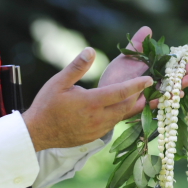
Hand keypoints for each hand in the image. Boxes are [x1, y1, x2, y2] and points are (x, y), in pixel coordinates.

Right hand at [22, 48, 152, 150]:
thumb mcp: (58, 82)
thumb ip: (77, 66)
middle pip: (126, 106)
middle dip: (139, 95)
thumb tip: (91, 50)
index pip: (121, 92)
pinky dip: (119, 116)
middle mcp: (97, 118)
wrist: (37, 133)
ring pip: (120, 117)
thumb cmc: (46, 105)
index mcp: (91, 103)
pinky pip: (112, 125)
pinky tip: (120, 109)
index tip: (149, 78)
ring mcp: (97, 130)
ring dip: (130, 107)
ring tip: (139, 96)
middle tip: (148, 85)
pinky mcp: (94, 137)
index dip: (137, 84)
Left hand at [98, 27, 187, 109]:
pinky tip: (179, 93)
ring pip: (172, 87)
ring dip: (185, 82)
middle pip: (178, 74)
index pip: (176, 61)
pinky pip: (160, 102)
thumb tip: (148, 28)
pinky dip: (169, 98)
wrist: (102, 94)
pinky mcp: (145, 104)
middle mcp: (157, 80)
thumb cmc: (115, 77)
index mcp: (155, 68)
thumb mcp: (127, 56)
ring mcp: (153, 92)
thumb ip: (138, 44)